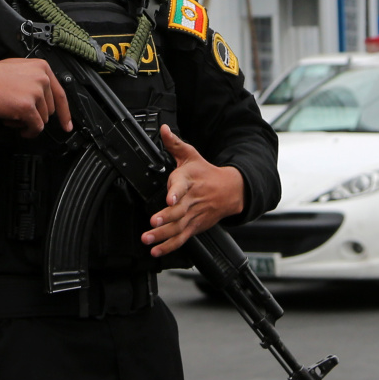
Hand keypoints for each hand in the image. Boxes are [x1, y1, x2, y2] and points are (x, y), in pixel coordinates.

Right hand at [0, 58, 72, 136]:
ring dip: (27, 122)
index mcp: (42, 67)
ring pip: (43, 119)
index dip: (65, 113)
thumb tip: (44, 97)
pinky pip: (36, 127)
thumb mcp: (19, 69)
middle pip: (50, 109)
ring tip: (11, 115)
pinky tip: (15, 126)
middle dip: (35, 115)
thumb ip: (35, 79)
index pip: (60, 94)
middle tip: (17, 113)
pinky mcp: (28, 106)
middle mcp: (43, 78)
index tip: (67, 125)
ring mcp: (36, 92)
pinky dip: (28, 131)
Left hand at [142, 126, 244, 257]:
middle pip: (179, 210)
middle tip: (153, 222)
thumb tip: (163, 129)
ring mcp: (194, 215)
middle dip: (166, 217)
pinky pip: (182, 238)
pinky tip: (157, 250)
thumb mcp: (191, 155)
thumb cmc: (206, 173)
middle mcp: (192, 199)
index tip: (170, 199)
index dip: (176, 192)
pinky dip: (169, 246)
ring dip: (163, 235)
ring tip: (148, 239)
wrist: (230, 191)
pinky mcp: (195, 227)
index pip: (183, 186)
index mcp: (190, 180)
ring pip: (178, 227)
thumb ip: (174, 144)